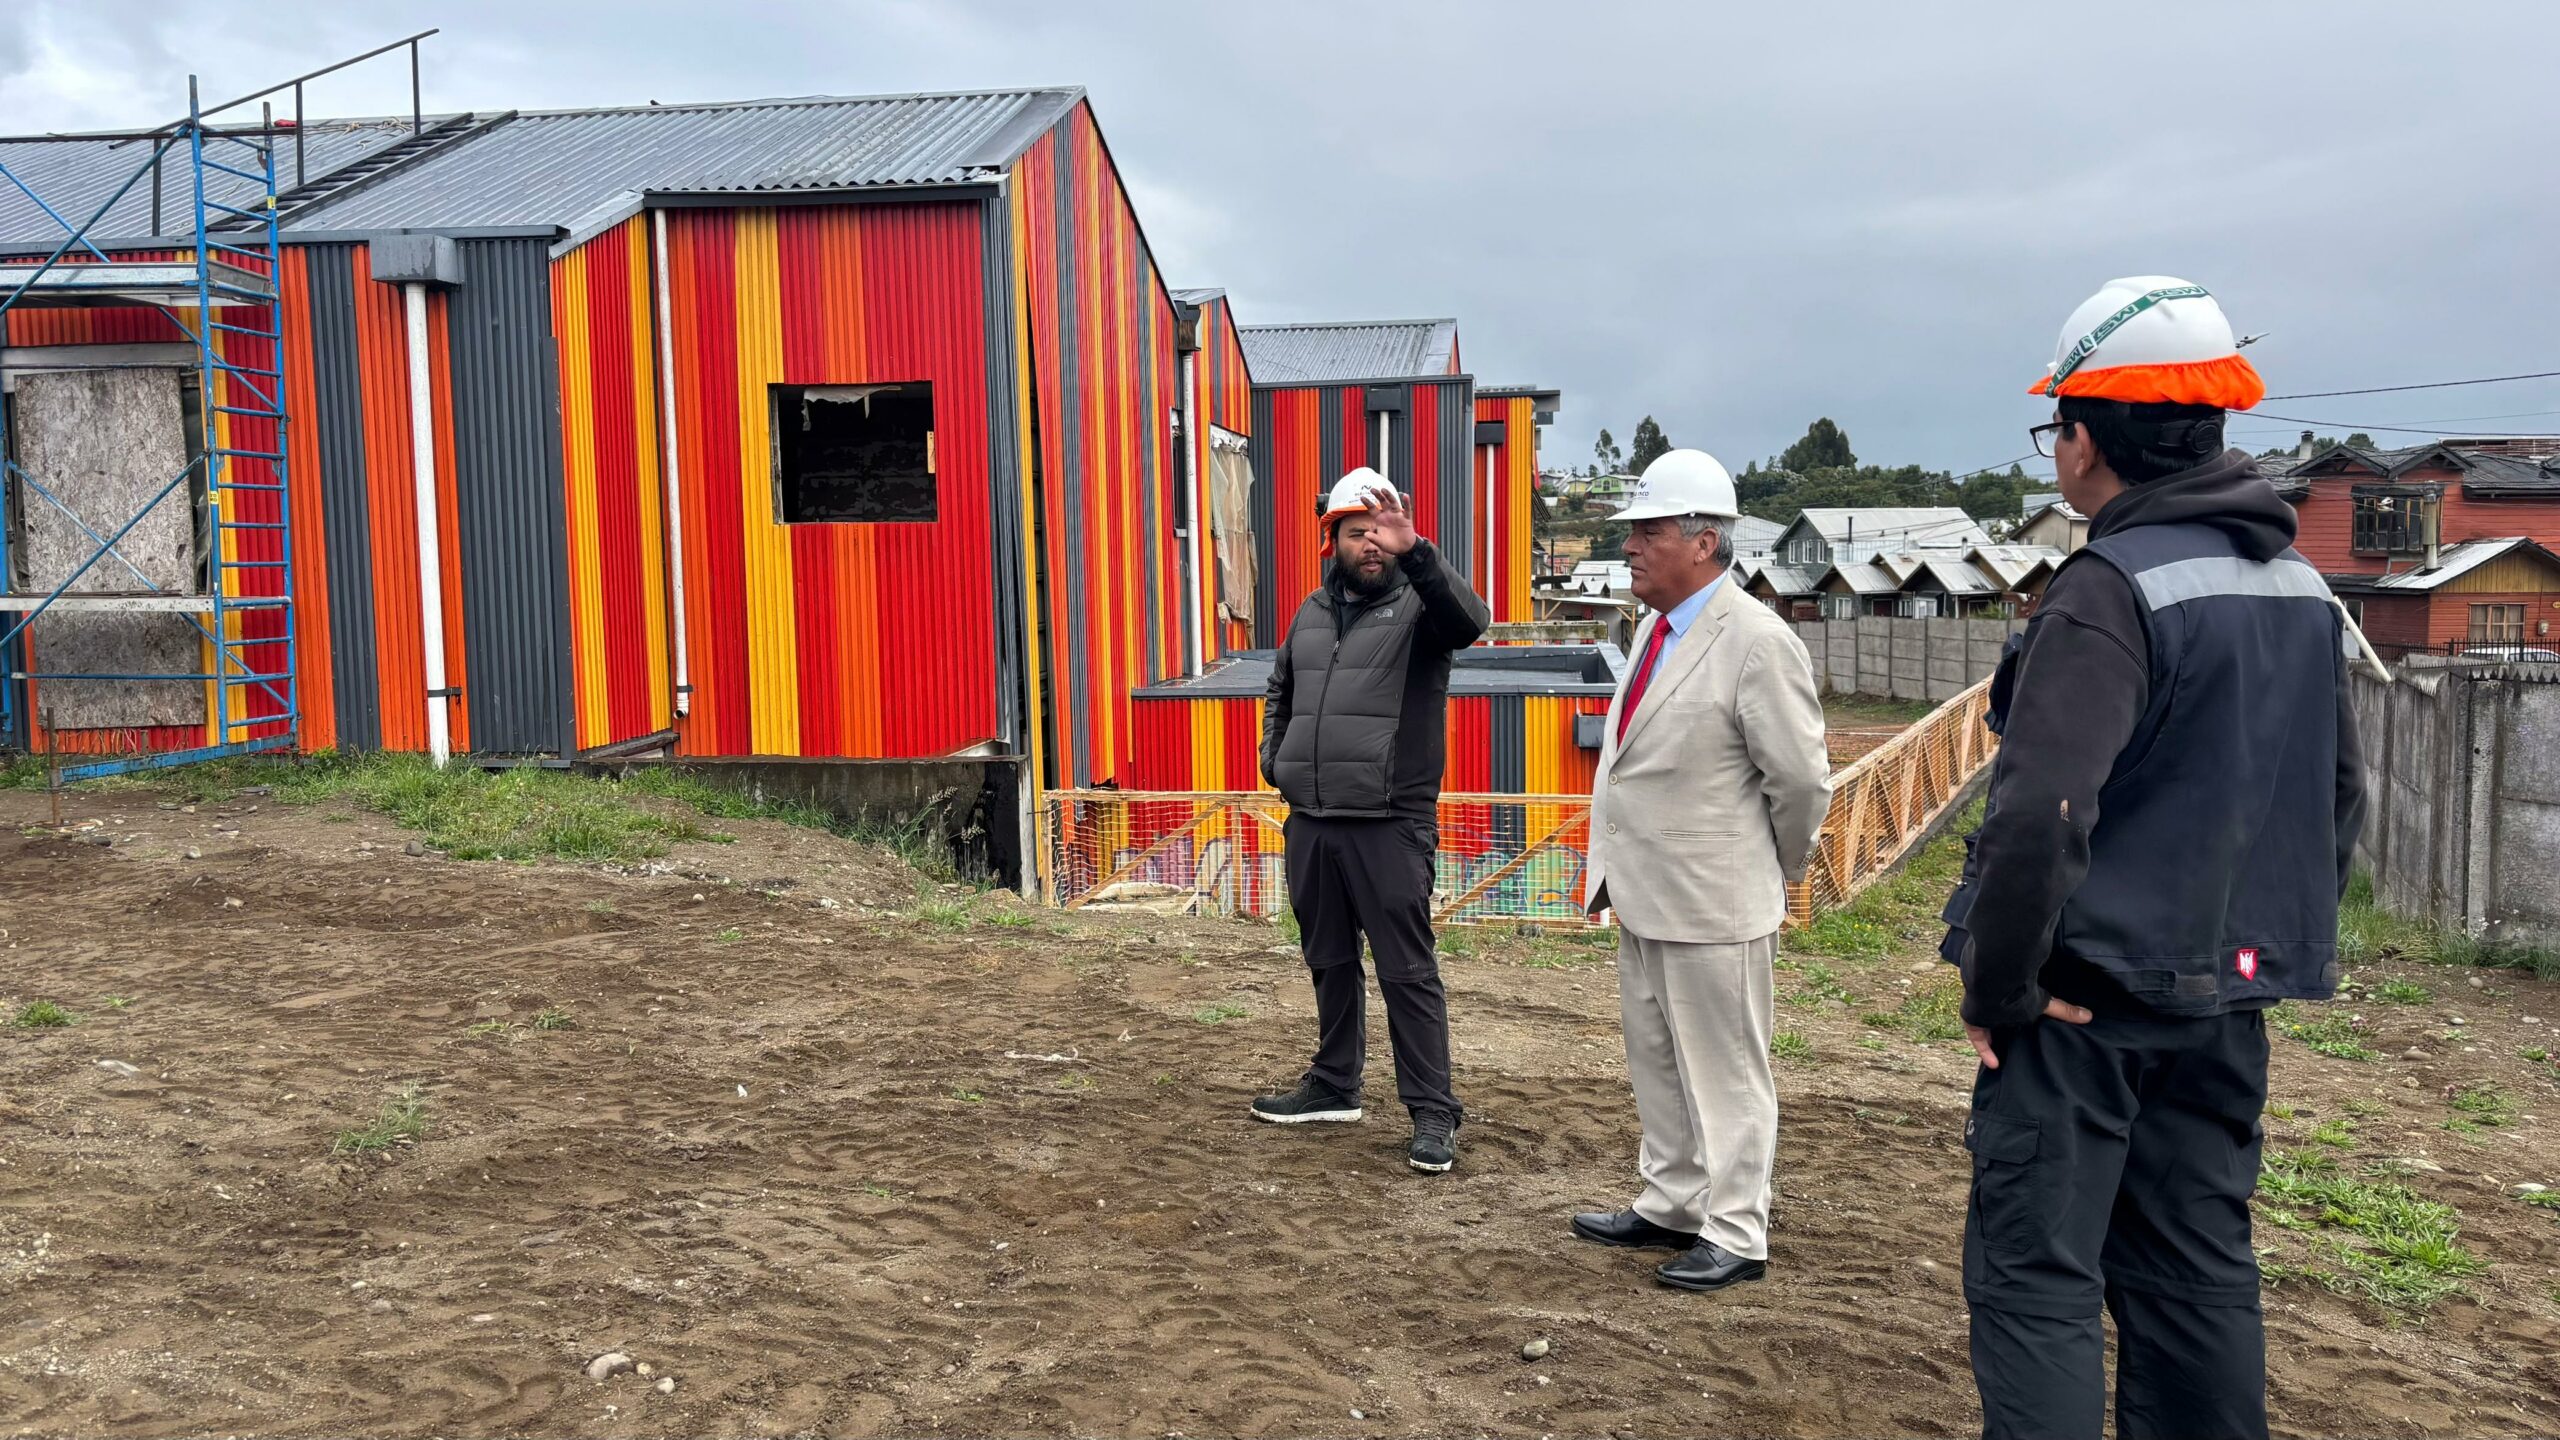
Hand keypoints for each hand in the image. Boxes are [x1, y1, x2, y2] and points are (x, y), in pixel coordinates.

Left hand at [1362, 486, 1418, 555]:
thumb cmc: (1391, 545)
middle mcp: (1388, 515)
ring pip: (1393, 503)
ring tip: (1384, 490)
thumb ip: (1374, 539)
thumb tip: (1365, 534)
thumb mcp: (1380, 543)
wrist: (1403, 549)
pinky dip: (1406, 503)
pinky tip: (1405, 496)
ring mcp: (1397, 516)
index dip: (1368, 503)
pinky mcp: (1406, 519)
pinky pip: (1407, 510)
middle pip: (1382, 502)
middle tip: (1373, 489)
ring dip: (1389, 496)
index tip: (1362, 497)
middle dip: (1378, 495)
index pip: (1373, 509)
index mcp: (1380, 519)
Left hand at [1966, 996, 2092, 1069]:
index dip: (2014, 1022)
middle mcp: (1993, 1005)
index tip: (2024, 1034)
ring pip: (1985, 1028)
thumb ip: (2064, 1010)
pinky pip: (1976, 1036)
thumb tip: (2089, 1016)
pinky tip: (1994, 1064)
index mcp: (2009, 999)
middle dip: (2002, 1033)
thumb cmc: (2018, 990)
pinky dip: (1985, 1050)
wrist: (1993, 982)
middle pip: (1996, 1021)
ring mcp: (1980, 1010)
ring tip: (2003, 1061)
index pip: (2010, 1012)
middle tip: (2012, 1052)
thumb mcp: (2044, 1003)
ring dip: (1993, 1042)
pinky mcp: (1971, 1018)